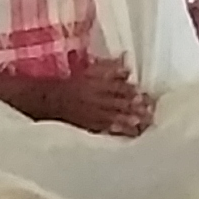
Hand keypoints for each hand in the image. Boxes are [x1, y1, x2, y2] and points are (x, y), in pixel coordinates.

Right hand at [39, 62, 154, 138]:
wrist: (51, 99)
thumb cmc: (72, 83)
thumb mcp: (89, 70)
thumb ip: (108, 68)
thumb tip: (126, 66)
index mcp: (95, 84)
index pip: (115, 87)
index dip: (129, 91)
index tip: (143, 93)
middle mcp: (95, 99)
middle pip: (116, 103)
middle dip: (133, 106)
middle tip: (148, 109)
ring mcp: (93, 114)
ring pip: (113, 116)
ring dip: (128, 119)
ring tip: (141, 121)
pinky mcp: (91, 125)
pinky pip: (106, 128)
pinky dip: (119, 130)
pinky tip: (130, 133)